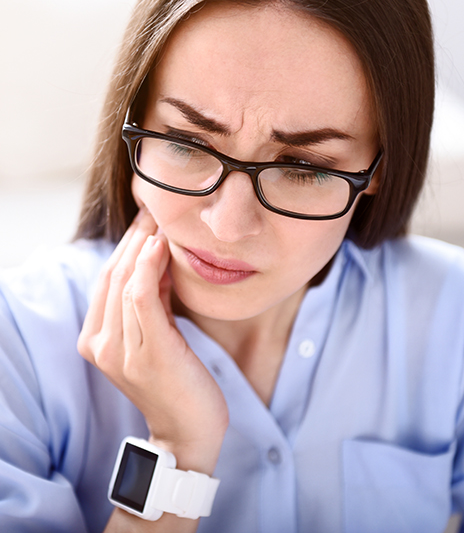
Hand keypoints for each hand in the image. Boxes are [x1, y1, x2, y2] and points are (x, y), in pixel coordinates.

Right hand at [77, 209, 228, 472]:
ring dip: (142, 244)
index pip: (107, 279)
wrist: (190, 429)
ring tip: (161, 220)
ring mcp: (120, 350)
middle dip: (133, 238)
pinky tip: (161, 245)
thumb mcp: (157, 335)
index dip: (124, 245)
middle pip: (112, 275)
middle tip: (154, 210)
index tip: (146, 220)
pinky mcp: (146, 351)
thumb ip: (149, 302)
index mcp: (97, 339)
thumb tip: (157, 259)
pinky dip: (148, 266)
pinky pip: (140, 296)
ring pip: (124, 280)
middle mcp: (100, 344)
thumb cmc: (178, 379)